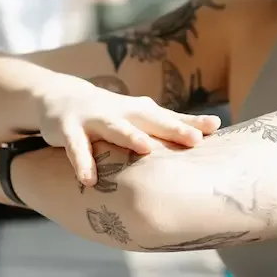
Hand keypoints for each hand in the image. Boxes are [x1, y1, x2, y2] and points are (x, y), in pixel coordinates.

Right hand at [36, 78, 220, 185]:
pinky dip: (82, 161)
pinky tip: (89, 179)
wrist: (61, 98)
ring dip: (130, 136)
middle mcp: (121, 112)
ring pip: (114, 127)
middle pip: (149, 120)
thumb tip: (214, 128)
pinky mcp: (69, 129)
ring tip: (146, 149)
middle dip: (172, 128)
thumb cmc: (111, 113)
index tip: (214, 128)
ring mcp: (95, 118)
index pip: (170, 118)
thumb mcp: (140, 117)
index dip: (191, 123)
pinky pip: (76, 147)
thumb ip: (171, 123)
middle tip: (194, 139)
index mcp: (140, 111)